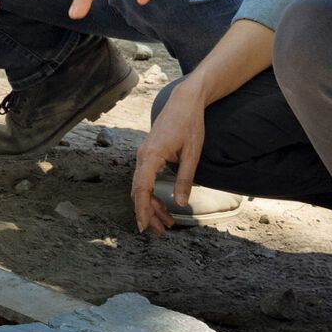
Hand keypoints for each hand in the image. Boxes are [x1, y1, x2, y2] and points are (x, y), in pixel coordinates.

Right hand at [130, 77, 206, 234]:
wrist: (184, 100)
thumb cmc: (190, 124)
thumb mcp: (192, 154)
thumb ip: (185, 179)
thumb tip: (180, 204)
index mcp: (151, 155)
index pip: (142, 188)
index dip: (142, 209)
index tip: (143, 226)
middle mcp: (143, 156)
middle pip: (139, 191)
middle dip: (148, 213)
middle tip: (160, 231)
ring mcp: (144, 154)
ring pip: (141, 186)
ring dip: (152, 205)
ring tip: (166, 222)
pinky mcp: (149, 154)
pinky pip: (145, 178)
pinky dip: (152, 193)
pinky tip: (164, 203)